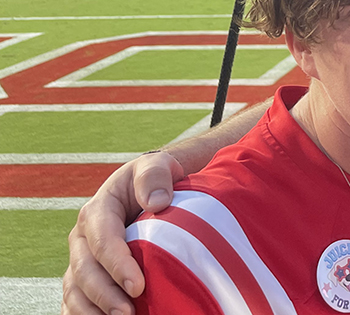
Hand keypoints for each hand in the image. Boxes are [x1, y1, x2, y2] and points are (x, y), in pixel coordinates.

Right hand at [62, 152, 184, 314]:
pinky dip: (82, 314)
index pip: (103, 242)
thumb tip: (158, 202)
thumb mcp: (156, 166)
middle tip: (128, 313)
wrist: (149, 188)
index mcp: (96, 212)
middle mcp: (83, 238)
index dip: (117, 265)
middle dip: (104, 295)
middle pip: (84, 271)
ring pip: (75, 290)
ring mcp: (82, 259)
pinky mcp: (87, 275)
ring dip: (92, 309)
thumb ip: (154, 177)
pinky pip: (75, 300)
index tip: (138, 286)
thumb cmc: (154, 178)